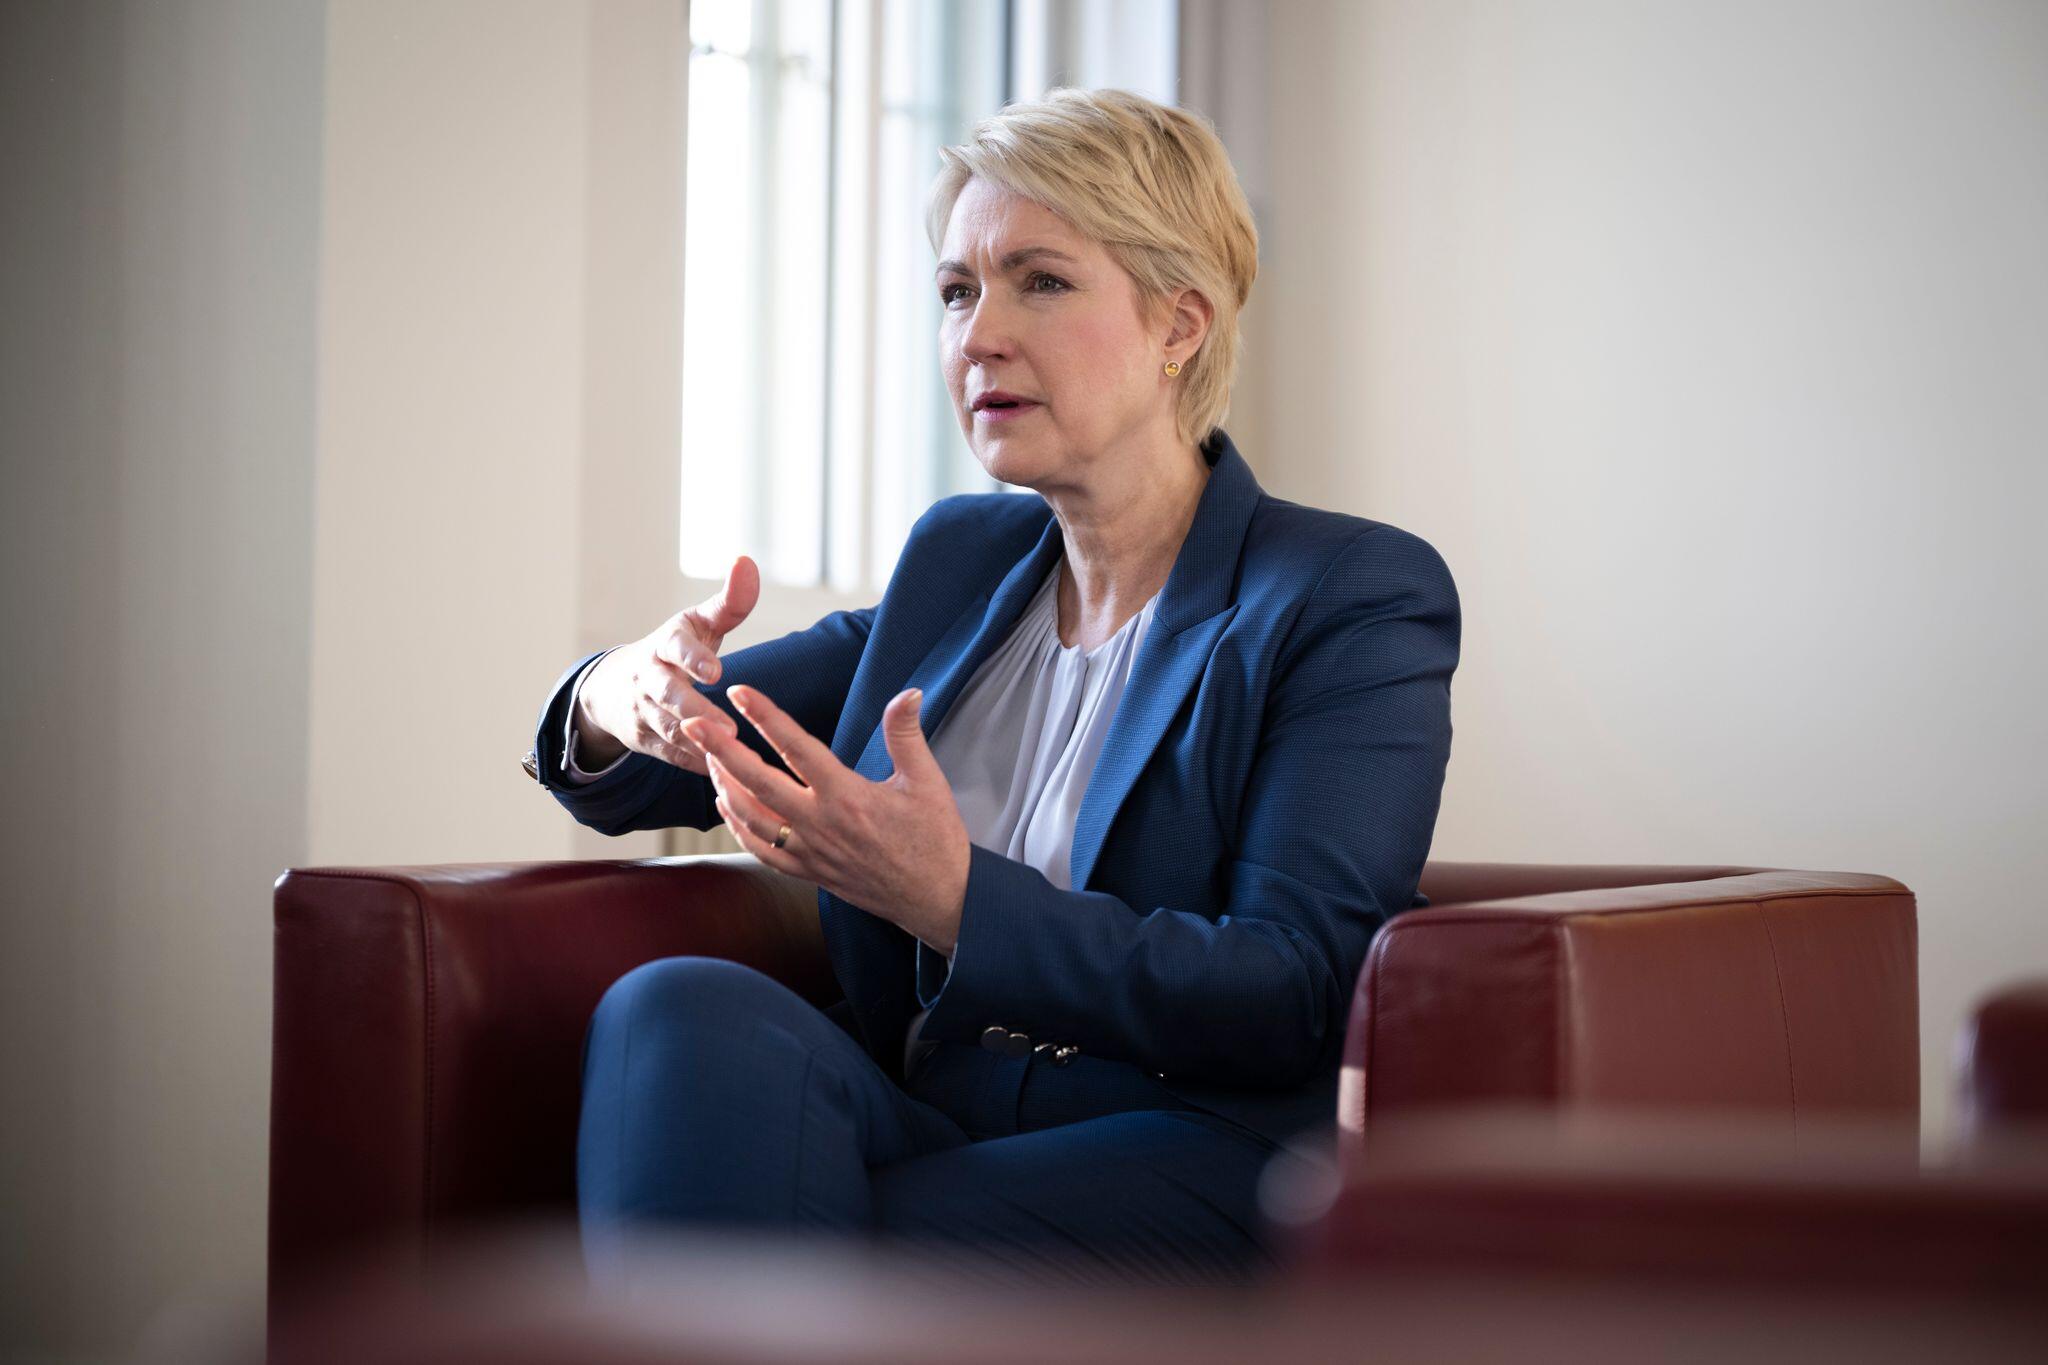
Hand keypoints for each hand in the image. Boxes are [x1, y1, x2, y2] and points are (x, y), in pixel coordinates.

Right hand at [575, 556, 760, 774]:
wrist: (615, 686)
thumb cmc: (675, 648)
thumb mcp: (698, 623)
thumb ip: (729, 601)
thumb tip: (747, 561)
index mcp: (664, 644)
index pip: (676, 648)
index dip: (693, 659)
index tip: (716, 672)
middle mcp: (650, 678)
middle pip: (668, 695)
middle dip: (695, 710)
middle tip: (729, 728)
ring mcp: (644, 712)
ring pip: (670, 730)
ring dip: (700, 743)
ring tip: (733, 752)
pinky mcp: (646, 742)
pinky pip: (671, 756)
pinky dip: (694, 764)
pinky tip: (723, 771)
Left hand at [684, 682, 971, 953]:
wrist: (937, 899)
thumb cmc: (935, 840)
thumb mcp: (927, 782)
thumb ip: (907, 735)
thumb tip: (909, 692)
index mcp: (847, 796)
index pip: (795, 748)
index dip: (765, 717)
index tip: (739, 693)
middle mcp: (820, 824)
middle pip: (756, 782)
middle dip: (720, 750)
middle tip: (693, 723)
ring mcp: (810, 852)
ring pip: (750, 817)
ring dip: (723, 785)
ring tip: (708, 757)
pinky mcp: (809, 872)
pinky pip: (762, 850)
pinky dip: (737, 827)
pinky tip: (725, 805)